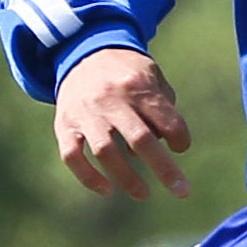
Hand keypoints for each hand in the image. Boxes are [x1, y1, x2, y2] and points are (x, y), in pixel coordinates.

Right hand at [55, 47, 192, 199]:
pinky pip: (72, 156)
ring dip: (127, 178)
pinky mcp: (64, 125)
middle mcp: (111, 100)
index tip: (180, 147)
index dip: (180, 138)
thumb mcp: (151, 75)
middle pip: (140, 140)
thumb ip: (164, 106)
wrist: (81, 51)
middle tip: (182, 191)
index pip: (167, 121)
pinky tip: (107, 190)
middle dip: (164, 169)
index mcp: (137, 86)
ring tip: (144, 195)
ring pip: (106, 151)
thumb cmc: (126, 72)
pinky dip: (88, 176)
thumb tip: (167, 144)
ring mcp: (86, 114)